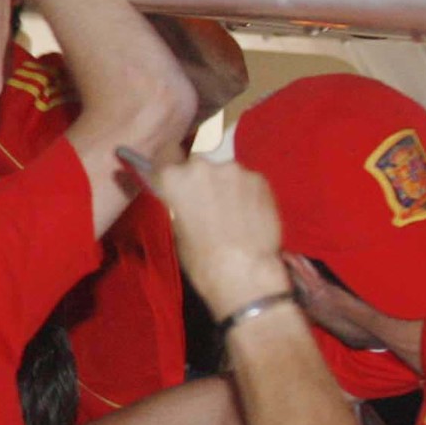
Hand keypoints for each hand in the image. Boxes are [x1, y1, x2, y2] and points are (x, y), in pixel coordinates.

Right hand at [150, 158, 291, 315]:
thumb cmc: (201, 259)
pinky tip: (250, 214)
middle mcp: (201, 165)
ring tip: (234, 211)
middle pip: (198, 160)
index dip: (170, 163)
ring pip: (226, 171)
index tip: (176, 173)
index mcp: (173, 178)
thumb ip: (178, 202)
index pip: (166, 153)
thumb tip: (185, 196)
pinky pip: (248, 180)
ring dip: (226, 184)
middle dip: (201, 175)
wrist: (246, 271)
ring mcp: (234, 169)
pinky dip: (247, 192)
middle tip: (208, 199)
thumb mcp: (176, 229)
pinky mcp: (259, 178)